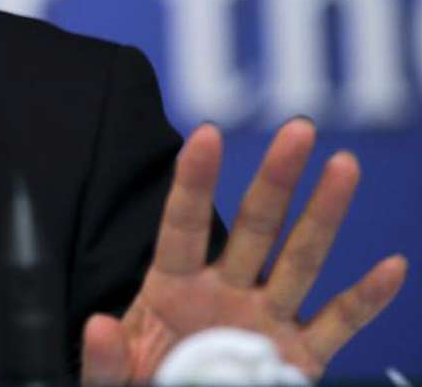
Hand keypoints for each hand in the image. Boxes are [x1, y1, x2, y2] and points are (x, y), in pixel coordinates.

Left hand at [81, 119, 407, 383]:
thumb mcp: (113, 377)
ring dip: (324, 215)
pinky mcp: (297, 360)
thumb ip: (103, 357)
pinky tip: (392, 267)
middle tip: (298, 128)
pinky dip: (366, 300)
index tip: (206, 134)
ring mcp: (263, 321)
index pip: (183, 224)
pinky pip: (337, 326)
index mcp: (172, 288)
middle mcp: (224, 292)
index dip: (195, 181)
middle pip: (255, 226)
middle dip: (277, 179)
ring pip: (300, 260)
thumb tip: (98, 326)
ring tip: (343, 165)